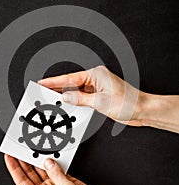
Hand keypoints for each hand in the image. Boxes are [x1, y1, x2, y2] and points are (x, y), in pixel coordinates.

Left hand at [4, 155, 176, 184]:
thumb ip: (57, 174)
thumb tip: (48, 161)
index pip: (22, 181)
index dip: (14, 168)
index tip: (9, 156)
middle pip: (30, 173)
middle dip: (24, 160)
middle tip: (18, 147)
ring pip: (43, 168)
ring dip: (38, 159)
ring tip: (32, 146)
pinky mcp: (65, 181)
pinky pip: (55, 168)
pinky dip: (53, 160)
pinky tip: (49, 152)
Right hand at [39, 65, 178, 132]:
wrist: (142, 110)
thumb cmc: (128, 102)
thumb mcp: (100, 102)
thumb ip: (80, 99)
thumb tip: (65, 96)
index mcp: (95, 74)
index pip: (70, 78)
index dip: (54, 81)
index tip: (42, 82)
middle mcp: (96, 79)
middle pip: (71, 83)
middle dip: (57, 88)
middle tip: (42, 91)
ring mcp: (97, 87)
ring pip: (76, 91)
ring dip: (65, 96)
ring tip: (52, 100)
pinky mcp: (99, 96)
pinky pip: (82, 97)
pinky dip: (74, 101)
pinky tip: (67, 105)